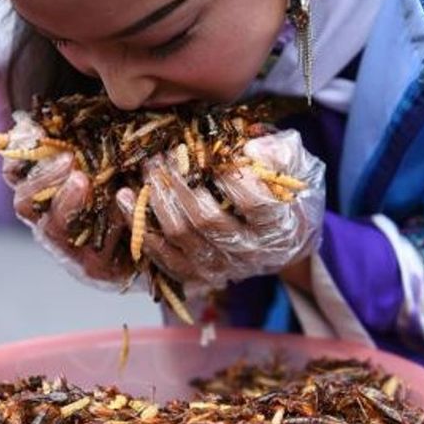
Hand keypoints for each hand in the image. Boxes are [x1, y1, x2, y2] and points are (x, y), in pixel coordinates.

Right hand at [4, 114, 134, 284]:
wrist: (155, 245)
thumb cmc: (125, 194)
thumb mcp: (106, 164)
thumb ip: (86, 141)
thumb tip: (61, 111)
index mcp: (44, 194)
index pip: (15, 173)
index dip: (17, 154)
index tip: (33, 131)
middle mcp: (47, 221)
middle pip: (24, 202)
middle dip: (43, 178)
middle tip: (67, 159)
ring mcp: (68, 249)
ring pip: (53, 228)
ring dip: (67, 203)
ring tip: (83, 182)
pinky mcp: (94, 268)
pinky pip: (96, 247)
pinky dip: (110, 223)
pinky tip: (123, 203)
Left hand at [116, 129, 324, 290]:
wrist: (286, 240)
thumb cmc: (288, 194)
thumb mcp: (299, 168)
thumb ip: (282, 153)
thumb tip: (252, 148)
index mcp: (280, 227)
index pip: (257, 206)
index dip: (234, 178)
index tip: (215, 150)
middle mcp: (250, 254)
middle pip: (209, 221)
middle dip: (181, 184)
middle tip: (163, 154)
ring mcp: (221, 268)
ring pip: (181, 237)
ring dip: (158, 200)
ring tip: (146, 168)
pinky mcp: (196, 275)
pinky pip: (162, 256)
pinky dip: (140, 227)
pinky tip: (124, 198)